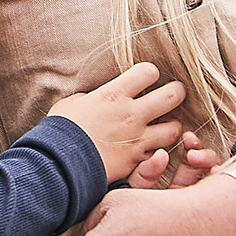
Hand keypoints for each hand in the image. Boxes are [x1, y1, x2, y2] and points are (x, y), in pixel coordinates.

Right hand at [45, 63, 189, 190]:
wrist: (59, 164)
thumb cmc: (60, 131)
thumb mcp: (71, 104)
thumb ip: (89, 98)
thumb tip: (93, 99)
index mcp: (114, 94)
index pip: (148, 72)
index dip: (149, 73)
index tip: (145, 78)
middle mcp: (131, 114)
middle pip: (173, 95)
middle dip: (176, 93)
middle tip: (172, 96)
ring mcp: (137, 139)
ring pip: (174, 129)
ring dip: (170, 127)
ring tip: (163, 127)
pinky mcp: (136, 161)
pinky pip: (157, 155)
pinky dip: (156, 153)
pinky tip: (149, 150)